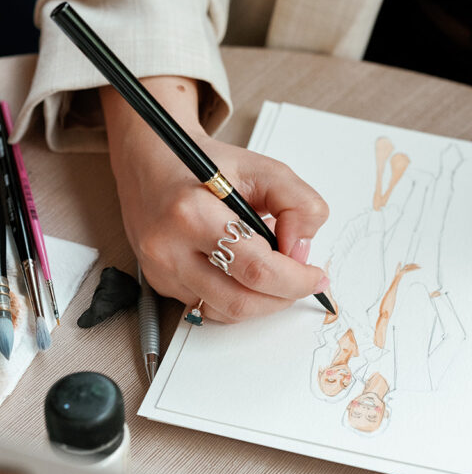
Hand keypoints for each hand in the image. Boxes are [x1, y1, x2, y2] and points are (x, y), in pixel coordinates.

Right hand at [101, 78, 328, 321]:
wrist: (153, 161)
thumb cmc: (207, 165)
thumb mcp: (263, 168)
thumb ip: (297, 204)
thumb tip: (301, 250)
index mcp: (192, 214)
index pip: (256, 269)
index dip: (295, 280)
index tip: (316, 276)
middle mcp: (169, 248)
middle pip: (241, 301)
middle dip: (283, 296)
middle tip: (301, 279)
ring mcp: (161, 270)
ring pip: (226, 312)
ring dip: (262, 300)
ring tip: (271, 267)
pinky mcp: (159, 283)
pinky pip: (209, 307)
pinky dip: (238, 297)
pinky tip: (245, 272)